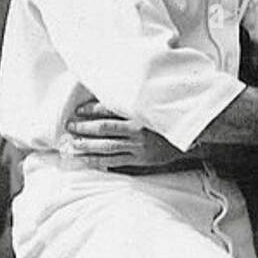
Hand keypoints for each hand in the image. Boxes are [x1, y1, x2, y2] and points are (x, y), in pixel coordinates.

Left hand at [63, 100, 179, 170]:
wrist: (188, 141)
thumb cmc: (167, 122)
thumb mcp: (153, 108)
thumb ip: (134, 103)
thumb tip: (111, 96)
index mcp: (139, 114)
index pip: (111, 110)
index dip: (92, 109)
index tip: (78, 110)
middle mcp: (138, 130)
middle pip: (105, 128)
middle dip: (84, 127)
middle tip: (70, 126)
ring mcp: (138, 147)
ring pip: (107, 146)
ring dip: (87, 145)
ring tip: (72, 144)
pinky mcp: (139, 160)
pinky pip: (115, 161)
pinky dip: (99, 161)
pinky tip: (86, 160)